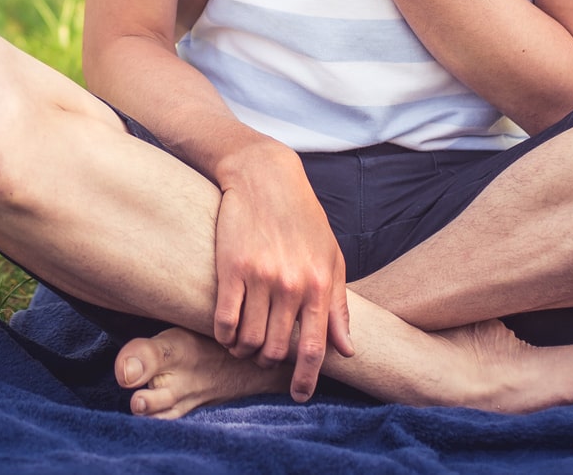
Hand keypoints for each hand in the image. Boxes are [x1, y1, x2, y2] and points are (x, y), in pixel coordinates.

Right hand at [210, 144, 354, 402]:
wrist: (265, 177)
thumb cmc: (303, 218)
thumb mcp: (331, 257)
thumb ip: (338, 305)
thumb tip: (347, 349)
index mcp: (319, 285)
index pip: (316, 348)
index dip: (306, 379)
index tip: (299, 396)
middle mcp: (291, 285)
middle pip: (277, 349)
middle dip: (269, 362)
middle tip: (263, 358)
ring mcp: (259, 278)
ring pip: (250, 340)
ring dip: (245, 351)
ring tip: (244, 346)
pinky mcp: (231, 268)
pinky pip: (225, 321)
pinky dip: (225, 336)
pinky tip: (227, 334)